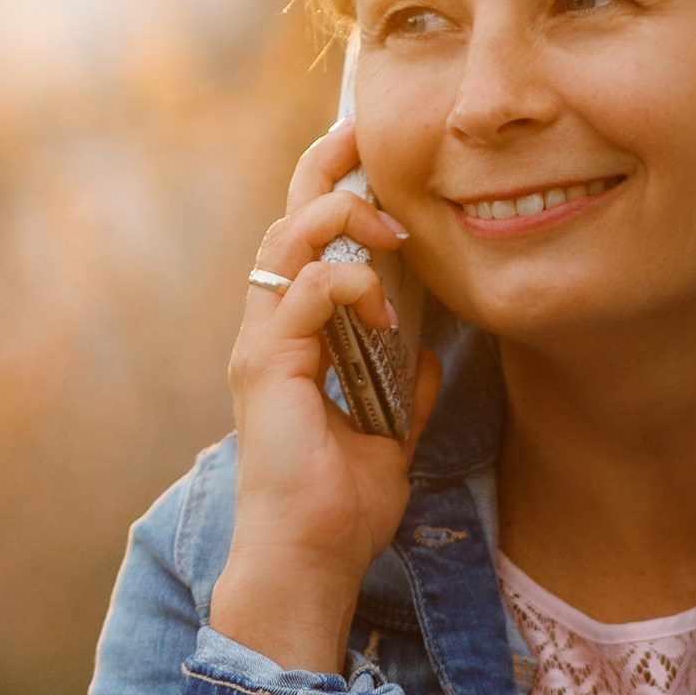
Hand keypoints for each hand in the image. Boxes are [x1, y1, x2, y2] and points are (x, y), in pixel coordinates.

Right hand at [213, 121, 440, 673]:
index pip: (304, 245)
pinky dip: (347, 285)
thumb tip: (433, 353)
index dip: (333, 191)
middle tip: (365, 133)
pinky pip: (304, 293)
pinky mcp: (268, 368)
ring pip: (285, 242)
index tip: (373, 156)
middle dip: (324, 169)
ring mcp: (262, 347)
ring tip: (388, 225)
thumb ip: (405, 389)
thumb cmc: (341, 510)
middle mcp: (267, 333)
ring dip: (339, 218)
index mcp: (292, 342)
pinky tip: (383, 307)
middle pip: (284, 221)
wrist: (312, 562)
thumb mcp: (390, 435)